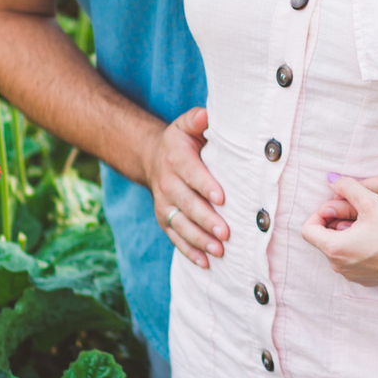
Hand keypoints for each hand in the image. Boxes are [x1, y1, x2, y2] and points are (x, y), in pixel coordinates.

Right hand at [141, 107, 229, 270]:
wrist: (151, 157)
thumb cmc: (181, 141)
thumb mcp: (186, 125)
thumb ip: (197, 119)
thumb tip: (207, 114)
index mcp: (176, 159)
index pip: (191, 174)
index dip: (205, 186)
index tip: (222, 198)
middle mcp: (167, 183)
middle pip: (186, 204)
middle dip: (206, 219)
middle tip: (225, 232)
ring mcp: (165, 204)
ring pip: (181, 225)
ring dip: (199, 240)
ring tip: (219, 251)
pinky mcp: (164, 219)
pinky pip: (175, 237)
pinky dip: (189, 251)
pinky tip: (205, 263)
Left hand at [302, 177, 377, 285]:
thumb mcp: (371, 201)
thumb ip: (347, 187)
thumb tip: (331, 179)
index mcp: (334, 249)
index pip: (308, 229)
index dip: (319, 213)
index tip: (337, 205)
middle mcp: (339, 267)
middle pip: (323, 239)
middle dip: (334, 222)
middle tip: (355, 210)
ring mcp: (353, 276)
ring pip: (339, 250)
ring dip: (346, 235)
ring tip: (368, 223)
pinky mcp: (366, 280)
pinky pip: (352, 260)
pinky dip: (358, 248)